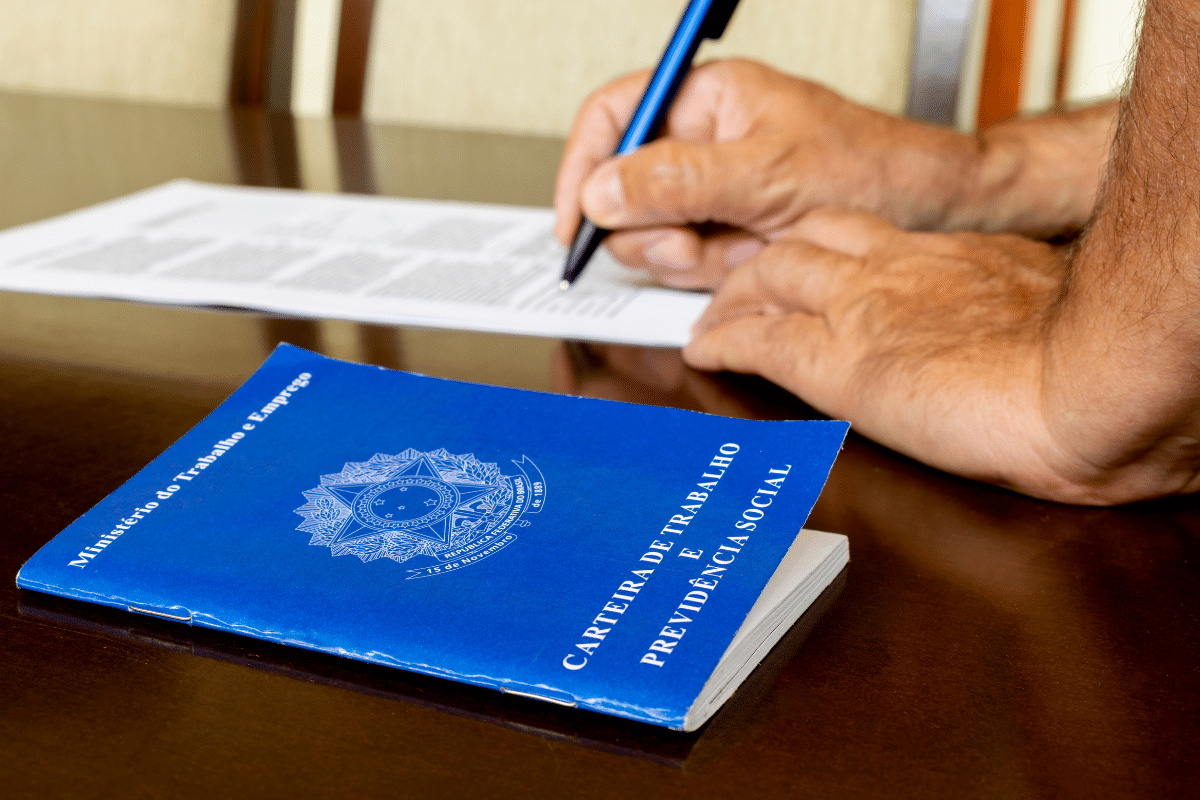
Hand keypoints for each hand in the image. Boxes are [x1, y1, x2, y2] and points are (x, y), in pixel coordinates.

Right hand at [554, 59, 977, 288]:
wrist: (932, 216)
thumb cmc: (872, 171)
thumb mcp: (767, 174)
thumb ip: (678, 181)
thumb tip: (601, 191)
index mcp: (709, 99)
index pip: (614, 117)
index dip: (583, 168)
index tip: (575, 222)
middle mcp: (704, 143)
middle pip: (626, 190)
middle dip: (656, 227)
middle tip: (694, 240)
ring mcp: (715, 192)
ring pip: (655, 235)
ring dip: (694, 255)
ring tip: (748, 245)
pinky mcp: (729, 232)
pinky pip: (690, 262)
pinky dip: (718, 272)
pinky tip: (757, 258)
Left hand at [682, 208, 1120, 501]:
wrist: (1083, 386)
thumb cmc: (1087, 366)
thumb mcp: (1050, 313)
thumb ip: (1014, 312)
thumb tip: (1017, 336)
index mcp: (952, 256)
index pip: (866, 235)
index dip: (826, 248)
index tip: (816, 267)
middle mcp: (897, 267)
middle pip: (807, 240)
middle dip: (766, 261)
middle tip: (744, 286)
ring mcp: (859, 310)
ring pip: (768, 277)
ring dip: (732, 296)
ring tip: (712, 318)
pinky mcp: (835, 362)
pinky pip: (756, 341)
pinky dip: (721, 342)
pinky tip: (702, 351)